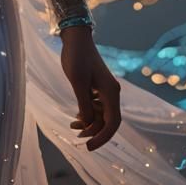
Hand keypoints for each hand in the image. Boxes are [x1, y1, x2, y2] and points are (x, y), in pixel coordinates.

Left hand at [59, 25, 121, 150]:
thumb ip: (85, 105)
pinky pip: (96, 106)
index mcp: (111, 93)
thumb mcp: (78, 83)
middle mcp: (112, 93)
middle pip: (107, 121)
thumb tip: (89, 124)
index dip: (102, 137)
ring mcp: (105, 90)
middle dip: (94, 131)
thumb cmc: (76, 57)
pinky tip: (77, 116)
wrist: (76, 38)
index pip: (112, 123)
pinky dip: (88, 113)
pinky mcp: (98, 87)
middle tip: (77, 136)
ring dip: (89, 123)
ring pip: (101, 114)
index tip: (89, 147)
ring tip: (72, 125)